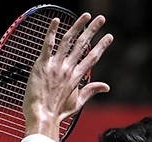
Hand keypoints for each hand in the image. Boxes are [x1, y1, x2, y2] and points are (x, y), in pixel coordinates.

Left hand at [23, 13, 113, 138]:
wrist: (42, 117)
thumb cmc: (57, 113)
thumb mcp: (77, 103)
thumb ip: (91, 91)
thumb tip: (106, 86)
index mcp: (77, 77)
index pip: (93, 57)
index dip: (102, 46)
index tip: (109, 36)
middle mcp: (68, 69)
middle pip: (83, 45)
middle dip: (93, 30)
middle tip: (101, 18)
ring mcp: (55, 66)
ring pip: (68, 41)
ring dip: (78, 26)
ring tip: (86, 16)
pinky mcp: (42, 66)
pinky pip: (48, 45)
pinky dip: (51, 32)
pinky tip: (56, 20)